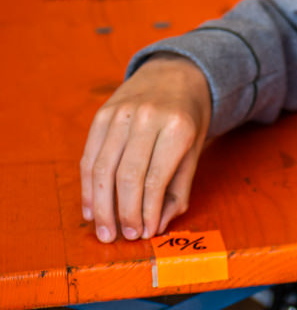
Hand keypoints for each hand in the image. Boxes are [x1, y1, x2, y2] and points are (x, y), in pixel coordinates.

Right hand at [80, 55, 211, 241]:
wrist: (176, 71)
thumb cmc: (188, 117)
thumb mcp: (195, 149)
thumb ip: (178, 190)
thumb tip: (156, 226)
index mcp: (177, 126)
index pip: (155, 180)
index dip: (146, 213)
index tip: (144, 234)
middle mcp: (148, 117)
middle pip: (126, 176)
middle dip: (123, 214)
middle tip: (123, 238)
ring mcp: (122, 113)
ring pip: (103, 169)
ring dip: (100, 207)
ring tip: (104, 231)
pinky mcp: (102, 114)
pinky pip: (89, 157)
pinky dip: (88, 187)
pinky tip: (91, 209)